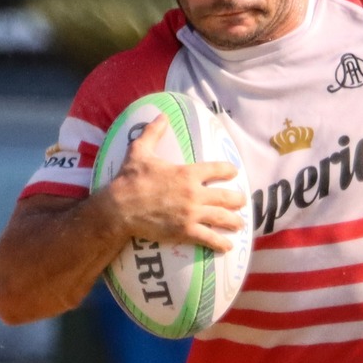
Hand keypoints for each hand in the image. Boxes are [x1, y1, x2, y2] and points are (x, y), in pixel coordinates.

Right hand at [98, 116, 244, 253]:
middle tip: (242, 202)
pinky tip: (228, 246)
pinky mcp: (184, 231)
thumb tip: (161, 116)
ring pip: (221, 218)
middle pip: (225, 197)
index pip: (216, 169)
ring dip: (234, 221)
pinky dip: (220, 243)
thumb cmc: (129, 180)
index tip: (234, 172)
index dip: (228, 170)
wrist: (120, 208)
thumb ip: (153, 133)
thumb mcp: (140, 151)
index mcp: (187, 173)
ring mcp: (191, 213)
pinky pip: (208, 238)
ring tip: (240, 224)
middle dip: (237, 200)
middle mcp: (194, 193)